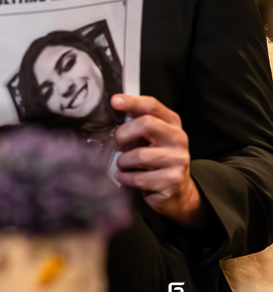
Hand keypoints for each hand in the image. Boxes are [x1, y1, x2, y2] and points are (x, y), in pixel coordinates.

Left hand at [112, 94, 203, 228]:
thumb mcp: (149, 138)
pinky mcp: (172, 180)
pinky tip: (129, 177)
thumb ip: (136, 122)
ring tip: (126, 165)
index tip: (114, 101)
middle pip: (146, 124)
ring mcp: (178, 160)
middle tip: (118, 145)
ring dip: (123, 162)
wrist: (176, 191)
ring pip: (139, 155)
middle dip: (123, 135)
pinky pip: (137, 177)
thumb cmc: (155, 160)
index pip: (152, 106)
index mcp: (171, 123)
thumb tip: (114, 107)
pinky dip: (126, 178)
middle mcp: (178, 139)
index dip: (132, 102)